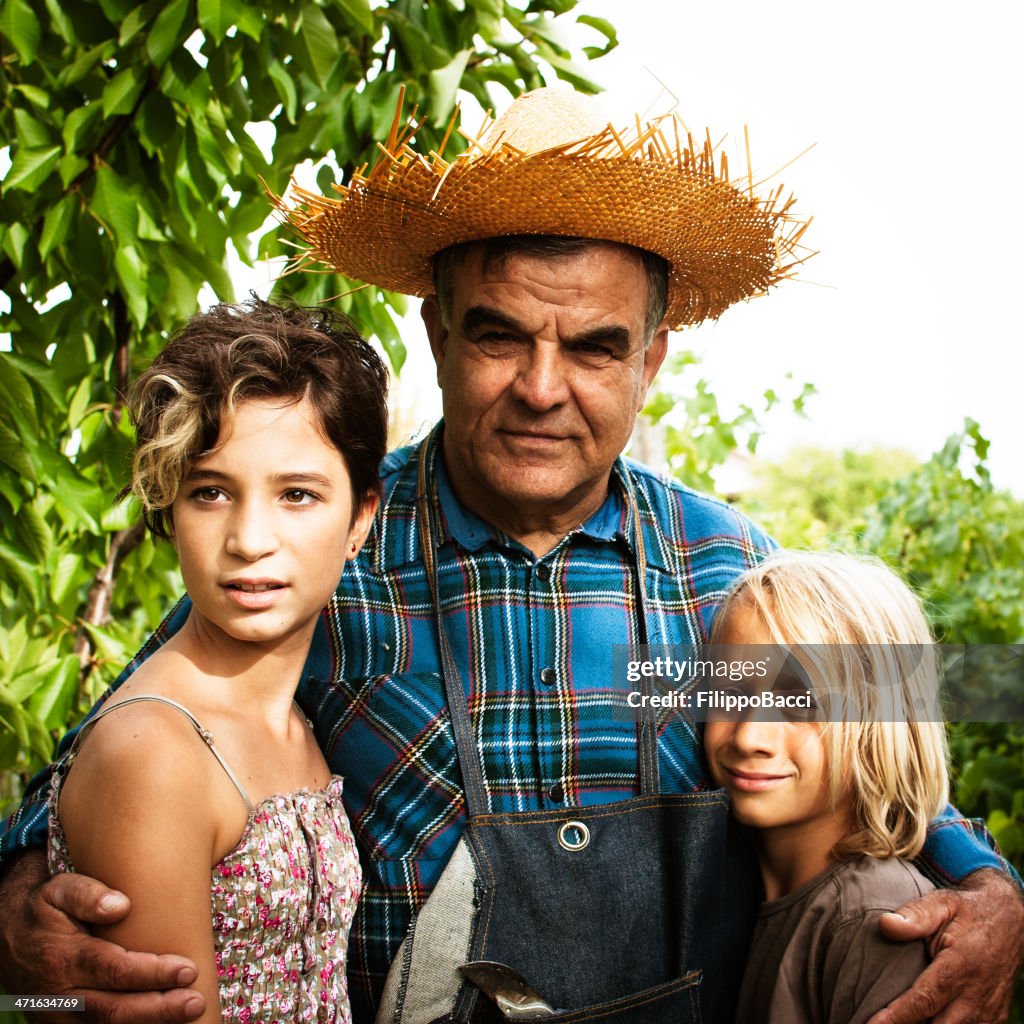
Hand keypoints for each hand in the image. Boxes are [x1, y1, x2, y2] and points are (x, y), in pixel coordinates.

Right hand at [0, 852, 204, 1023]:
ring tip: (187, 1017)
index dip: (152, 973)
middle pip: (113, 1010)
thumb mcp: (60, 890)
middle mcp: (61, 995)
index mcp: (63, 957)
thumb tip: (120, 905)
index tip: (188, 969)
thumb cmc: (45, 909)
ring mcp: (59, 1017)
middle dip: (159, 1010)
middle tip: (195, 1002)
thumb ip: (88, 894)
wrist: (7, 936)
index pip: (114, 970)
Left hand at [867, 868, 1023, 1023]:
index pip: (926, 999)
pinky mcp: (994, 1018)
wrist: (1010, 922)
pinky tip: (920, 1023)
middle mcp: (977, 995)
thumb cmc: (967, 912)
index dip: (898, 1016)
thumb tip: (885, 924)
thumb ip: (915, 915)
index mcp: (962, 965)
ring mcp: (989, 1011)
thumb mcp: (941, 904)